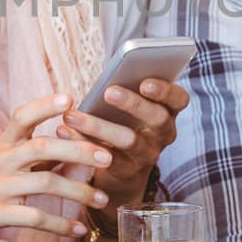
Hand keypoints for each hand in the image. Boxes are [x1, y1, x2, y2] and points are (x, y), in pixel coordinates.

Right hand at [0, 93, 113, 238]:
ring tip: (102, 199)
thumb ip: (38, 157)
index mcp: (2, 144)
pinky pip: (35, 218)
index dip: (44, 105)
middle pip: (42, 147)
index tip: (70, 99)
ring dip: (79, 192)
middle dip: (78, 151)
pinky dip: (61, 225)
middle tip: (106, 158)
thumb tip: (82, 149)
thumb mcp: (5, 163)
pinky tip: (79, 229)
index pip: (22, 116)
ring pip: (45, 183)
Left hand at [56, 78, 189, 207]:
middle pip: (156, 118)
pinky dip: (82, 142)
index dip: (165, 91)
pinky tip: (63, 131)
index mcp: (168, 111)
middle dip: (133, 104)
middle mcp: (163, 134)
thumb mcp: (133, 107)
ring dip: (98, 126)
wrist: (124, 170)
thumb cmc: (126, 122)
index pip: (179, 99)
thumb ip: (128, 88)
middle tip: (108, 92)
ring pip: (128, 140)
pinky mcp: (126, 170)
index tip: (146, 83)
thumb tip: (111, 70)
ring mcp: (147, 154)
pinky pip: (105, 157)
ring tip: (72, 116)